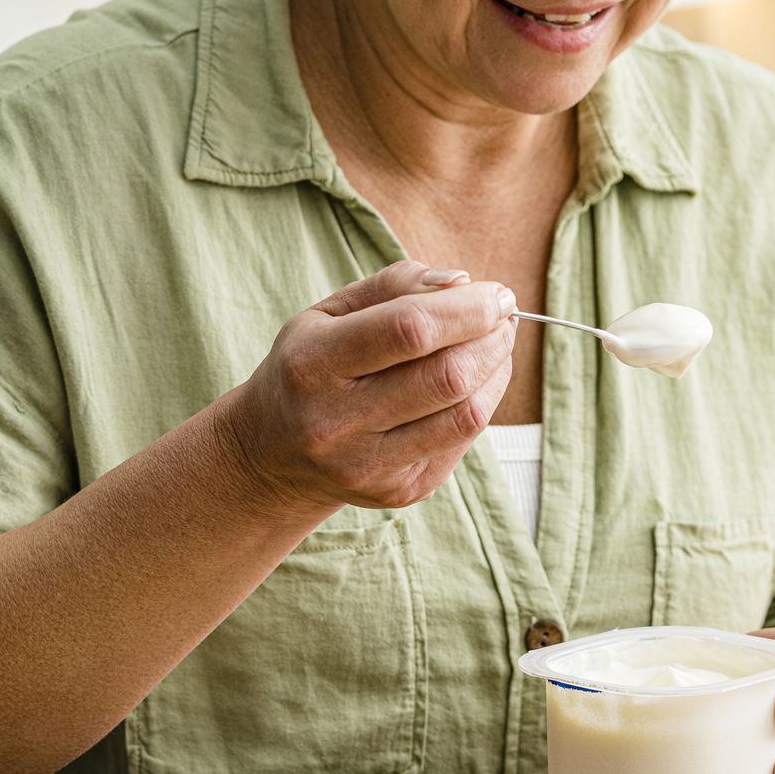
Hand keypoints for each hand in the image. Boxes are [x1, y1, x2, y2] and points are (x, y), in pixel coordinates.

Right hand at [222, 259, 515, 510]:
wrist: (271, 454)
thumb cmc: (310, 367)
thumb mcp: (328, 313)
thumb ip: (394, 285)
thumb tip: (463, 282)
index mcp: (313, 364)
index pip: (410, 330)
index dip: (468, 308)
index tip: (497, 293)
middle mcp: (335, 423)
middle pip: (447, 376)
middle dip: (492, 337)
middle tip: (503, 316)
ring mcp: (367, 465)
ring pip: (466, 415)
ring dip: (498, 369)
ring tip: (496, 343)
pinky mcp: (398, 492)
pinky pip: (462, 441)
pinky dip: (484, 401)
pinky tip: (475, 380)